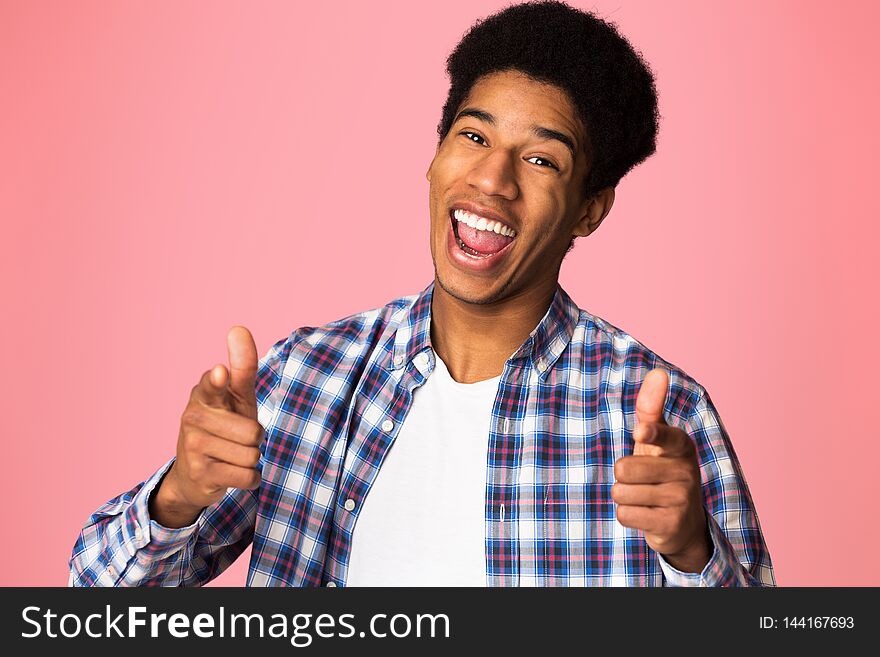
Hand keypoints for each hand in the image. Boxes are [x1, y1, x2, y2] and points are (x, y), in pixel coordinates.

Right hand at [150, 326, 263, 527]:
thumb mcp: (237, 397)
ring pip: (252, 455)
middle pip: (253, 432)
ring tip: (232, 455)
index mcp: (204, 393)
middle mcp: (193, 416)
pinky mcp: (200, 473)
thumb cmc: (225, 425)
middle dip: (255, 439)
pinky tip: (232, 472)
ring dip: (252, 459)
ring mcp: (193, 445)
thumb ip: (242, 367)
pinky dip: (250, 479)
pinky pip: (247, 477)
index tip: (220, 372)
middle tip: (237, 438)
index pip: (213, 384)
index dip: (218, 380)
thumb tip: (238, 328)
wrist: (194, 474)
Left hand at [611, 369, 710, 572]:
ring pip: (621, 492)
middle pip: (624, 468)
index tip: (641, 431)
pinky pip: (625, 514)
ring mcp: (681, 499)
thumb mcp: (657, 439)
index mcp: (682, 445)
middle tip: (640, 479)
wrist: (683, 523)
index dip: (651, 434)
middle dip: (622, 476)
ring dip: (624, 496)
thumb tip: (658, 372)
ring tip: (643, 497)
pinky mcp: (671, 525)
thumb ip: (652, 407)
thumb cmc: (662, 470)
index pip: (664, 436)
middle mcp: (687, 471)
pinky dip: (628, 515)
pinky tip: (645, 514)